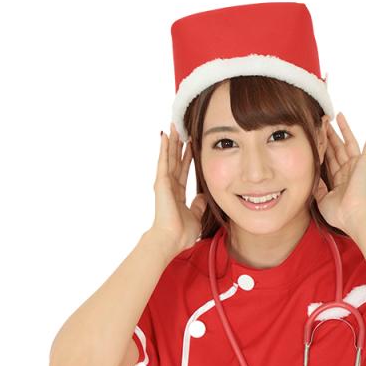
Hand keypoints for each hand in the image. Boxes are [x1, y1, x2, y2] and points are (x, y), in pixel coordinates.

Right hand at [150, 122, 207, 252]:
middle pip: (176, 160)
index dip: (187, 157)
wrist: (171, 239)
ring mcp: (164, 183)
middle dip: (179, 144)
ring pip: (169, 157)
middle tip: (181, 128)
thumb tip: (203, 196)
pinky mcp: (161, 182)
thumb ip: (199, 205)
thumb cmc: (181, 233)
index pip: (183, 170)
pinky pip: (164, 162)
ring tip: (173, 126)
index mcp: (177, 194)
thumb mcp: (196, 216)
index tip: (191, 145)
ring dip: (171, 141)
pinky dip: (164, 148)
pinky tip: (165, 135)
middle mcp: (170, 186)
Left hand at [313, 112, 365, 234]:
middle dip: (329, 135)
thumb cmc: (339, 213)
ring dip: (343, 129)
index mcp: (339, 181)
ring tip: (337, 116)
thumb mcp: (321, 199)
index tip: (316, 138)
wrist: (352, 215)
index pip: (329, 160)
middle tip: (322, 122)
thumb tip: (313, 174)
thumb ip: (317, 186)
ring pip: (348, 143)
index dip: (322, 148)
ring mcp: (357, 166)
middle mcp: (348, 172)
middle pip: (336, 148)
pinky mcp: (365, 163)